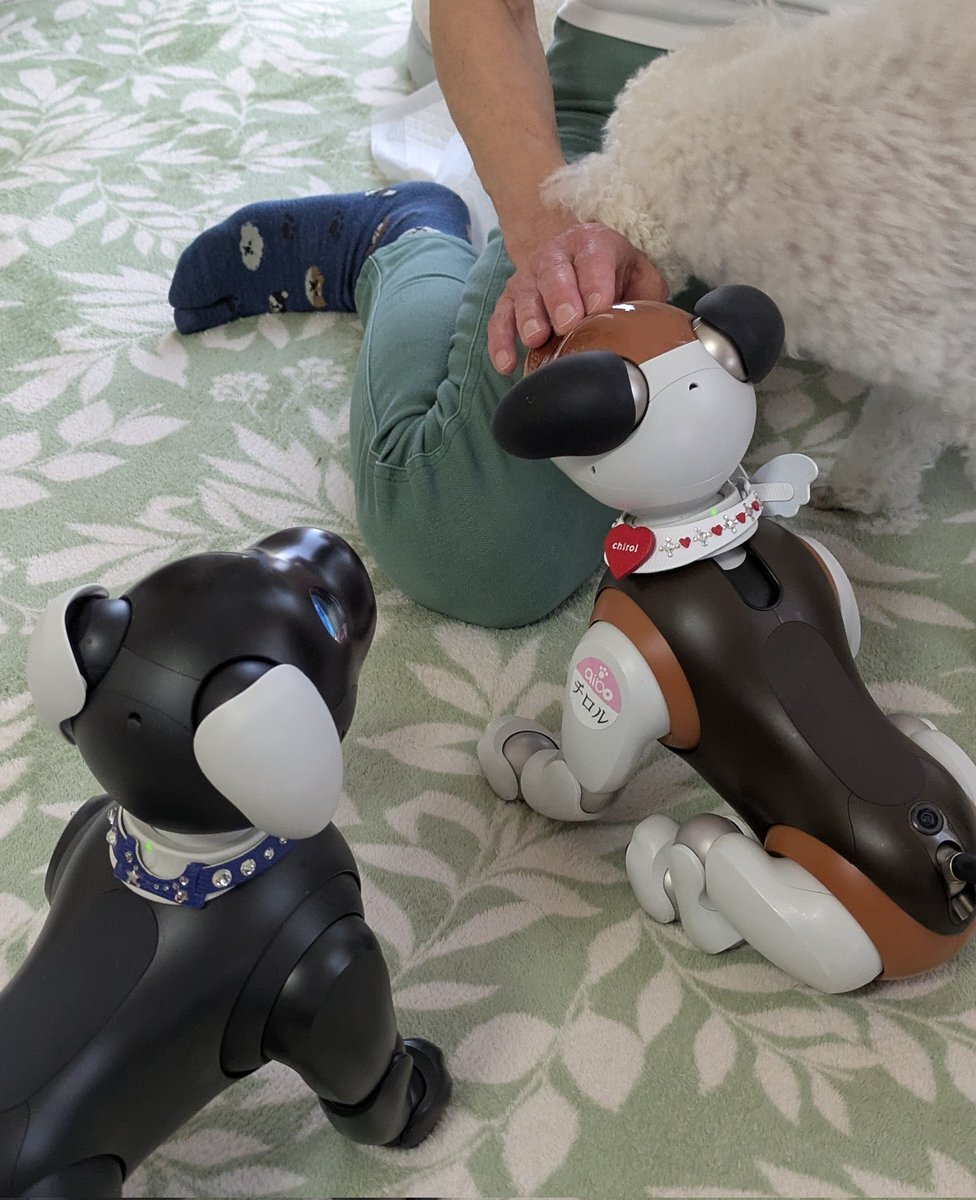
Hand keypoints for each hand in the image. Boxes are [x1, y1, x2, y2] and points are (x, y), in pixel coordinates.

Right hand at [488, 218, 668, 373]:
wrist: (575, 257)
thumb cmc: (612, 274)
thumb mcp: (639, 276)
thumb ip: (648, 297)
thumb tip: (661, 330)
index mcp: (593, 244)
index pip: (593, 258)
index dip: (595, 282)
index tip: (599, 306)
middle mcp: (557, 255)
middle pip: (554, 274)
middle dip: (560, 298)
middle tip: (568, 323)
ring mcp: (530, 278)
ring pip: (525, 295)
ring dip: (529, 318)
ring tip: (536, 339)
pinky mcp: (510, 300)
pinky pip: (500, 318)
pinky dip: (501, 341)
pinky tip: (507, 363)